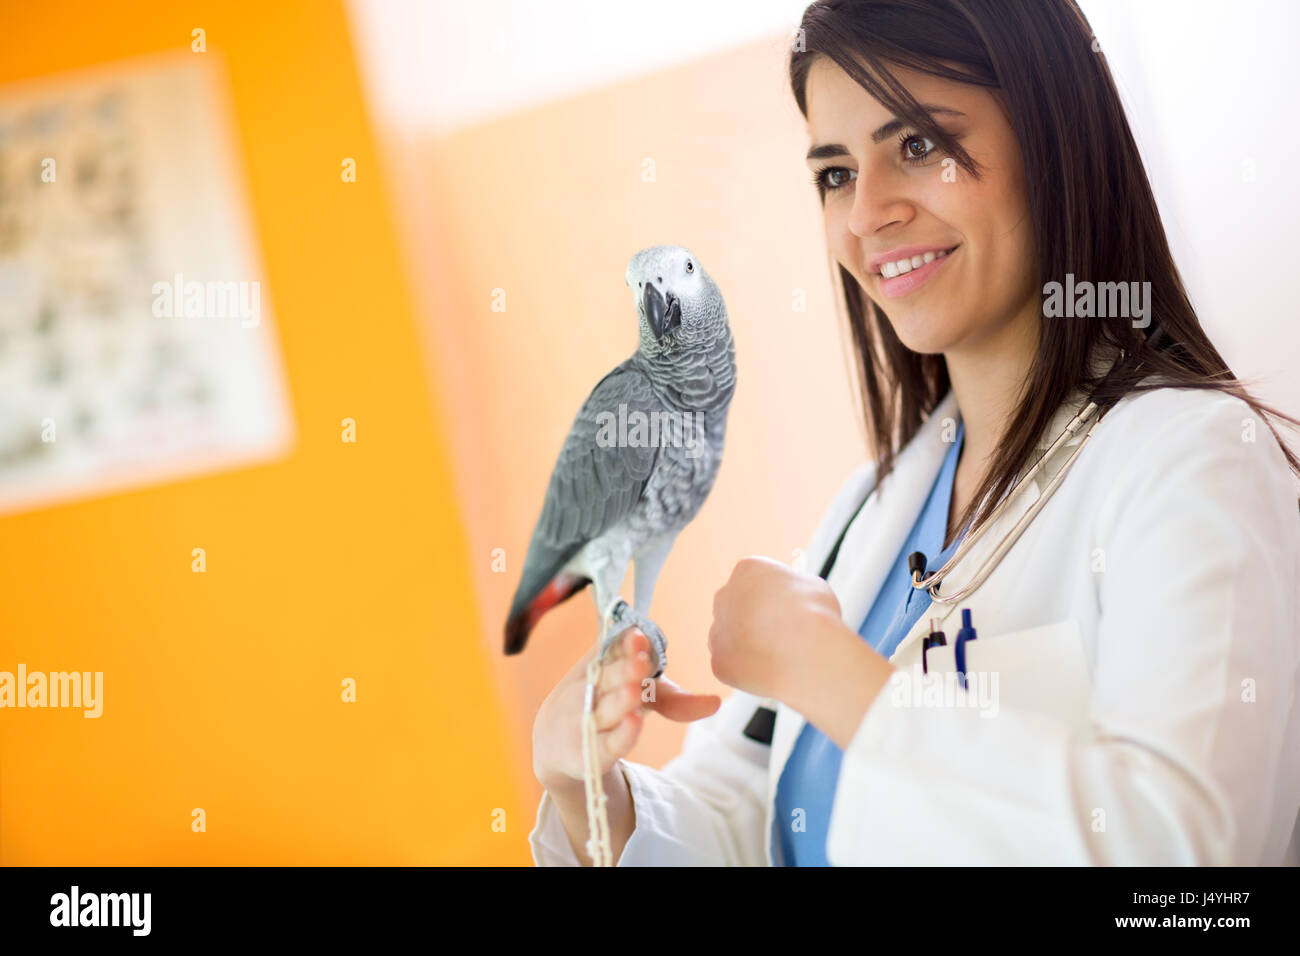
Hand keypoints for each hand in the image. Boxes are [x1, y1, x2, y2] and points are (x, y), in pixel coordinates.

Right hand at [533, 627, 720, 795]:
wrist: (559, 742)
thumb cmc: (608, 708)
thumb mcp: (641, 698)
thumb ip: (675, 699)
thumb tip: (716, 703)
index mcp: (602, 666)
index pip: (612, 650)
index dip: (626, 644)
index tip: (640, 636)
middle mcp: (592, 690)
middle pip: (608, 678)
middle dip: (624, 670)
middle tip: (641, 662)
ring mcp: (588, 720)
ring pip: (605, 709)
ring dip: (619, 700)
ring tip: (635, 690)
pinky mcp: (590, 752)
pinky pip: (606, 743)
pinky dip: (620, 734)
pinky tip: (634, 723)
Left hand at [708, 556, 844, 700]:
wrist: (806, 654)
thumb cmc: (815, 615)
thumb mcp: (812, 586)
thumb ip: (794, 589)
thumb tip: (791, 597)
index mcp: (747, 570)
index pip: (756, 581)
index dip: (777, 598)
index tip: (792, 611)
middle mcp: (724, 596)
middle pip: (737, 607)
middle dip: (756, 620)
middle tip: (783, 636)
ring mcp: (717, 630)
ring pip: (732, 638)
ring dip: (750, 645)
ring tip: (780, 656)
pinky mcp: (718, 661)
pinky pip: (733, 666)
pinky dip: (749, 671)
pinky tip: (770, 671)